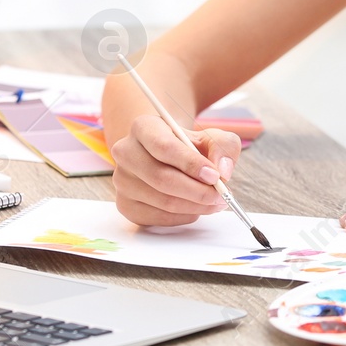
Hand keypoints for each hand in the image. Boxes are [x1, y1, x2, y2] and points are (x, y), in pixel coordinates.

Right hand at [110, 114, 241, 226]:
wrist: (165, 156)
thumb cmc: (187, 146)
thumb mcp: (210, 137)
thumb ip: (223, 147)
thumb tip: (223, 171)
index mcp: (143, 127)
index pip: (164, 147)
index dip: (191, 164)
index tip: (215, 176)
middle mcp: (125, 152)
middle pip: (161, 178)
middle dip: (197, 191)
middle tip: (221, 195)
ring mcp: (122, 180)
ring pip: (162, 201)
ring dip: (195, 206)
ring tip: (214, 202)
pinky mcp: (125, 205)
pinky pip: (158, 218)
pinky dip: (184, 216)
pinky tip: (195, 208)